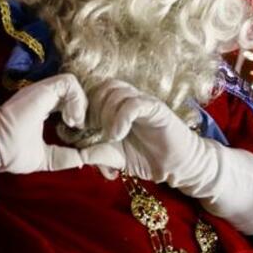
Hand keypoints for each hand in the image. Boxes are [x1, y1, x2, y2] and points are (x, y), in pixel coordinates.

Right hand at [0, 73, 86, 174]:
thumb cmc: (13, 153)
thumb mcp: (49, 158)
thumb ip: (70, 156)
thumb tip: (90, 158)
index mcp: (42, 110)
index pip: (67, 103)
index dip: (78, 115)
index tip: (78, 133)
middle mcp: (43, 97)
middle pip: (72, 93)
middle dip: (83, 109)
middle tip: (80, 128)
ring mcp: (42, 91)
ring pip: (72, 85)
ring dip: (80, 104)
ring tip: (74, 124)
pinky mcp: (43, 89)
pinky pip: (68, 82)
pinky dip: (76, 99)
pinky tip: (70, 119)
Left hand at [79, 79, 203, 184]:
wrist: (177, 166)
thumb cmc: (147, 158)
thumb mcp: (115, 156)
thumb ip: (97, 152)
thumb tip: (75, 153)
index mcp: (121, 106)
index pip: (97, 91)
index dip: (86, 106)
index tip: (82, 128)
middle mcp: (131, 99)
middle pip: (104, 86)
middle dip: (94, 107)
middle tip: (95, 130)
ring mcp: (144, 102)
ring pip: (117, 91)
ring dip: (107, 114)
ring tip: (110, 135)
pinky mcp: (156, 109)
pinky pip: (134, 103)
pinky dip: (121, 118)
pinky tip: (118, 134)